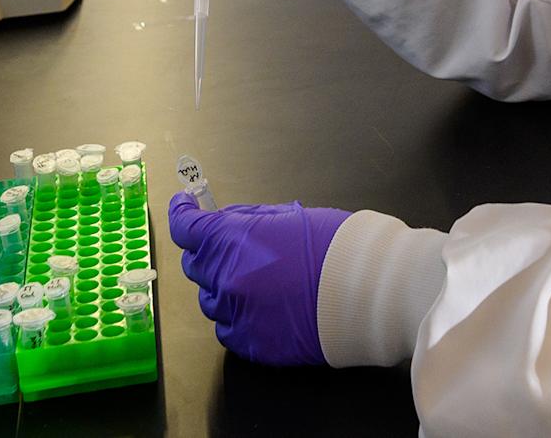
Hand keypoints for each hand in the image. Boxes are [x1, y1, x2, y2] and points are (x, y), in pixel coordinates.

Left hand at [170, 191, 350, 366]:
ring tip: (256, 282)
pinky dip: (237, 317)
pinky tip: (261, 308)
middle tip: (232, 248)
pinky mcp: (252, 344)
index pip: (186, 227)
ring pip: (210, 300)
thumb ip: (247, 220)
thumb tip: (224, 221)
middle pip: (195, 265)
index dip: (182, 214)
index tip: (184, 207)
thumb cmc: (334, 245)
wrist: (367, 290)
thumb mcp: (287, 216)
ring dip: (223, 287)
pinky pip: (228, 330)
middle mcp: (225, 279)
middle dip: (209, 252)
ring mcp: (237, 315)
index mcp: (231, 240)